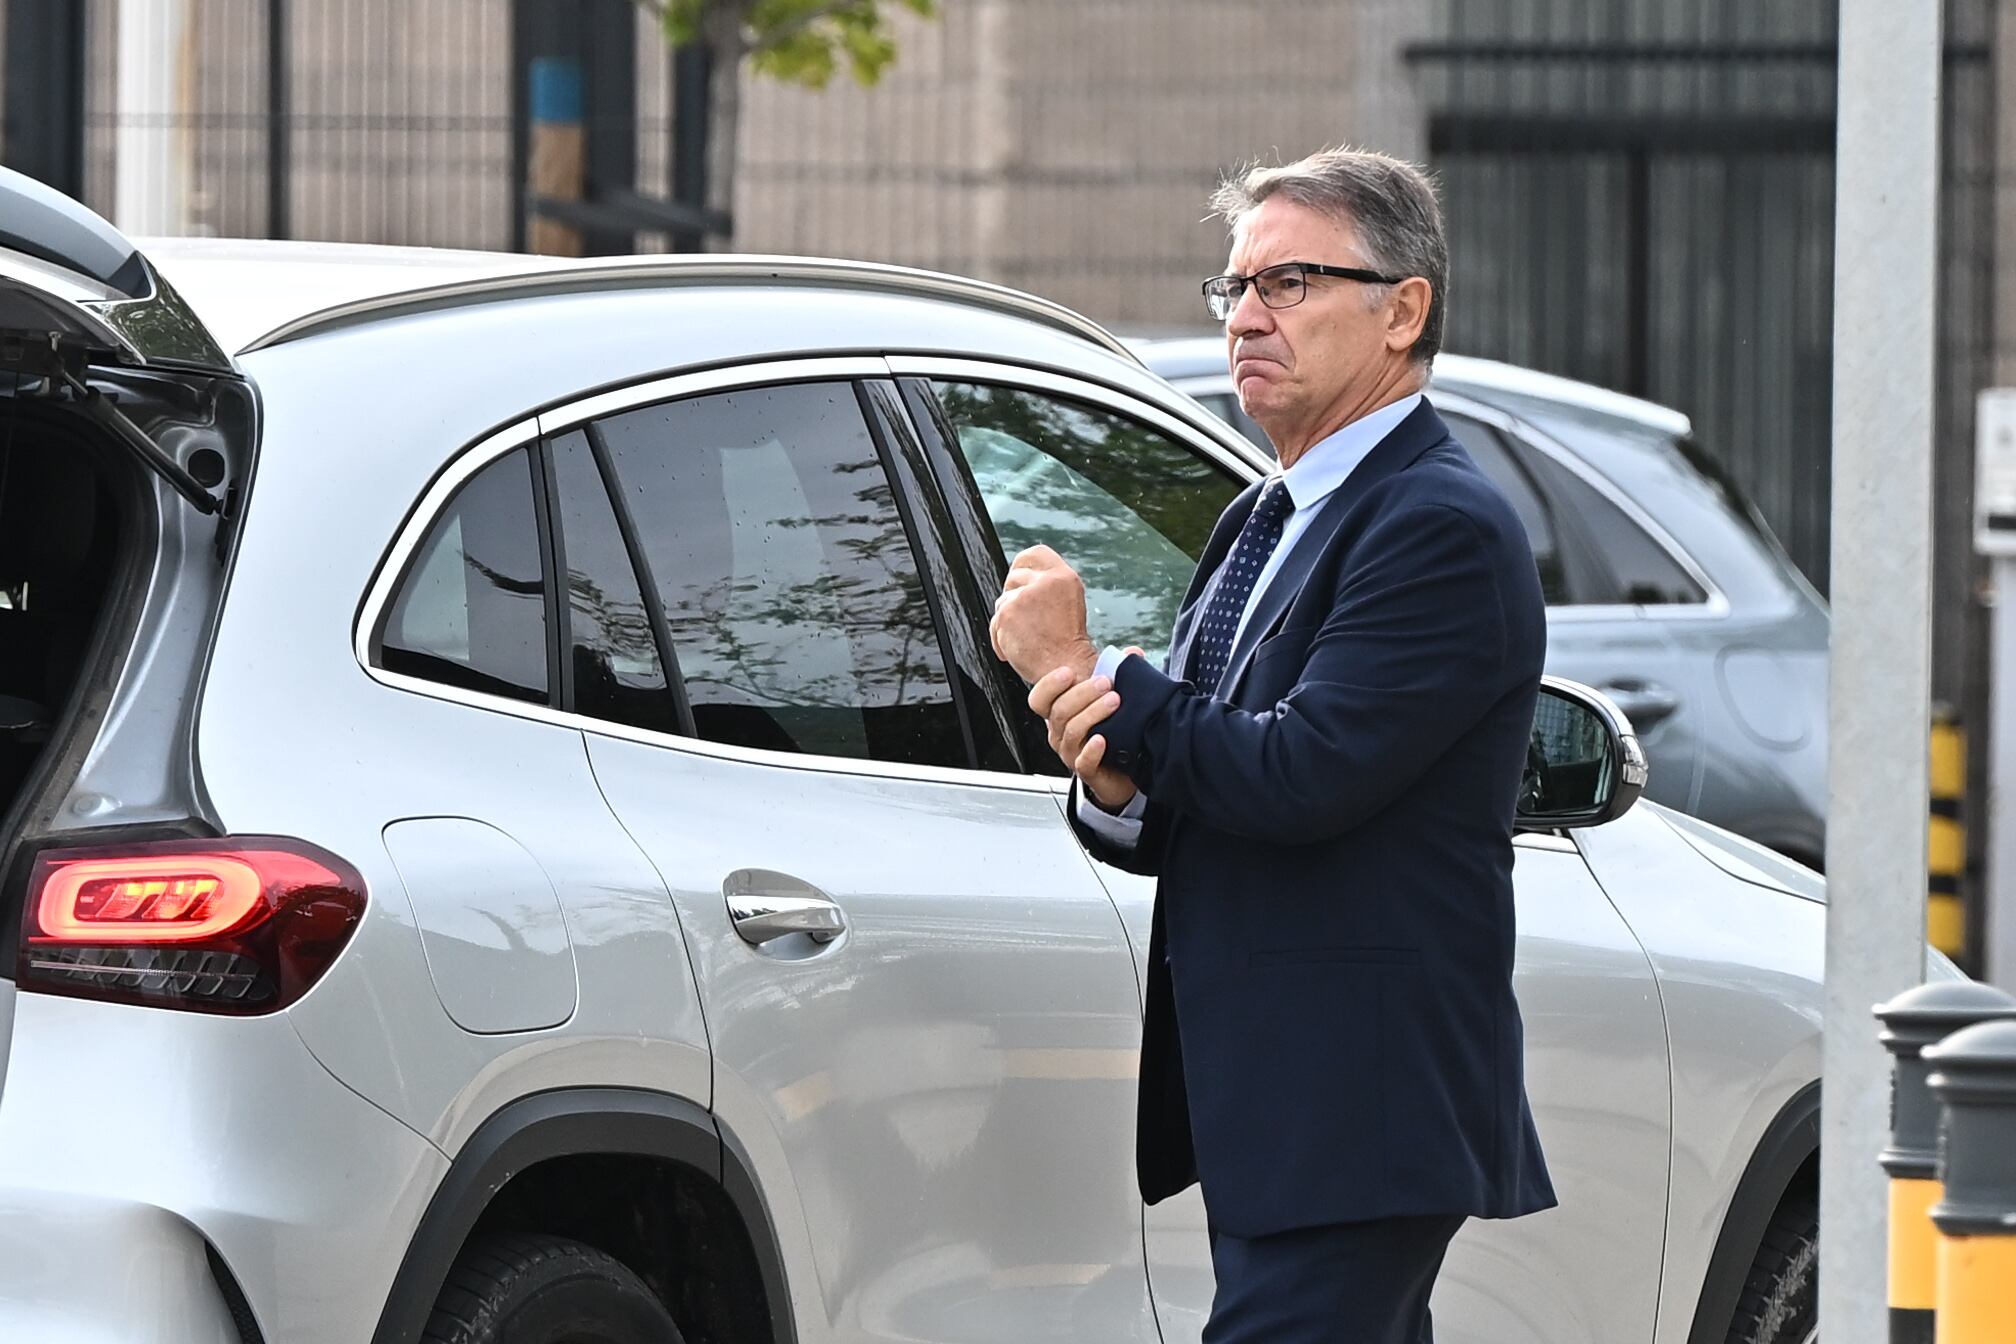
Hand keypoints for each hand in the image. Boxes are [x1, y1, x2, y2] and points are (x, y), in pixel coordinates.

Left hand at [991, 545, 1097, 684]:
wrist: (1068, 668)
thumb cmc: (1067, 643)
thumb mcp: (1067, 601)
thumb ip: (1046, 586)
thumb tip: (1018, 579)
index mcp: (1063, 576)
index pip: (1034, 554)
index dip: (1023, 566)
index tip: (1019, 581)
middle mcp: (1045, 582)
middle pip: (1014, 578)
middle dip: (1014, 597)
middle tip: (1025, 618)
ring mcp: (1024, 597)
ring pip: (1003, 602)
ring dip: (1008, 621)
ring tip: (1025, 638)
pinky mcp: (1008, 614)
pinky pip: (995, 623)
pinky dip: (1000, 638)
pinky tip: (1014, 649)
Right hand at [1029, 649, 1143, 811]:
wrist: (1125, 769)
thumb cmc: (1112, 732)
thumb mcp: (1110, 699)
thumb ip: (1118, 674)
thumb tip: (1132, 653)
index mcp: (1060, 714)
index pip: (1039, 700)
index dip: (1049, 685)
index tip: (1067, 672)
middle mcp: (1060, 734)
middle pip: (1058, 712)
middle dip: (1082, 693)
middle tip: (1105, 682)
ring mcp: (1071, 753)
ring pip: (1072, 732)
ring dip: (1092, 713)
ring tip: (1114, 701)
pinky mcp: (1087, 771)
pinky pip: (1084, 762)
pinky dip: (1092, 749)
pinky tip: (1103, 738)